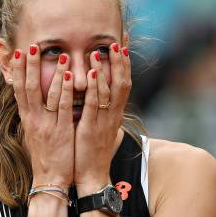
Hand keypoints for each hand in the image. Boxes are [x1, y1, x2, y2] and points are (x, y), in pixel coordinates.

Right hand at [11, 45, 74, 187]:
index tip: (17, 51)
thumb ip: (36, 114)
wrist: (50, 180)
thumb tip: (33, 100)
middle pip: (28, 87)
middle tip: (30, 45)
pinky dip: (65, 91)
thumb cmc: (45, 156)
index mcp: (28, 118)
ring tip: (58, 54)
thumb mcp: (36, 132)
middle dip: (29, 65)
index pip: (19, 89)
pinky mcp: (62, 132)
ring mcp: (48, 125)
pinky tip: (69, 76)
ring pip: (47, 94)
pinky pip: (64, 108)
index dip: (17, 70)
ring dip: (52, 72)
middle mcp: (34, 119)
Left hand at [74, 44, 130, 192]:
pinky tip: (90, 74)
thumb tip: (100, 94)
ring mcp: (103, 122)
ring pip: (109, 91)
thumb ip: (101, 110)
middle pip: (122, 83)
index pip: (123, 82)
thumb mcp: (99, 126)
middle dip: (120, 61)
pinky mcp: (91, 129)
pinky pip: (94, 105)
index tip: (122, 42)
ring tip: (102, 50)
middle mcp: (113, 115)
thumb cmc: (92, 152)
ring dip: (105, 70)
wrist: (91, 176)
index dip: (124, 62)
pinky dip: (94, 88)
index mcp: (115, 114)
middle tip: (118, 40)